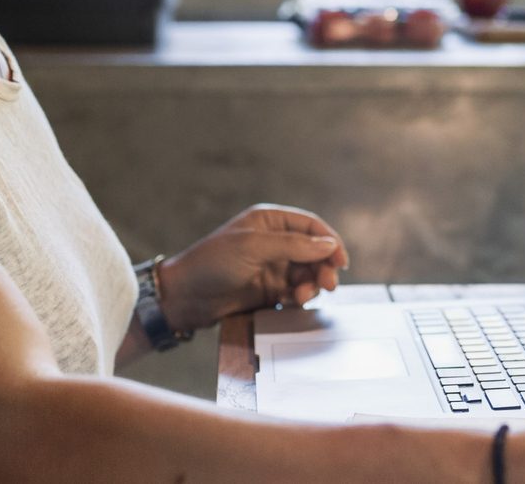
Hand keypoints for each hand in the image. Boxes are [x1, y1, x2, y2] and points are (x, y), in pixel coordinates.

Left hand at [158, 205, 349, 331]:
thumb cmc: (212, 263)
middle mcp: (273, 242)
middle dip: (323, 268)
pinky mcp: (268, 290)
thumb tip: (329, 244)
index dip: (329, 242)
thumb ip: (293, 245)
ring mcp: (271, 267)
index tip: (341, 262)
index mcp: (269, 221)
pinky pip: (295, 292)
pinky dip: (299, 297)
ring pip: (307, 274)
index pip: (311, 226)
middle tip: (328, 285)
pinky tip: (293, 302)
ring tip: (303, 296)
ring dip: (311, 285)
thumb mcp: (253, 247)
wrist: (184, 298)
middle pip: (314, 252)